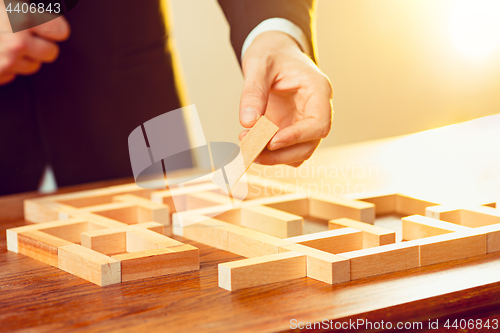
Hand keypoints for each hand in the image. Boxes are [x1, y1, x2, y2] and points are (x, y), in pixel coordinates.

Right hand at [0, 5, 69, 84]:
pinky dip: (7, 65)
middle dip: (41, 44)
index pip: (61, 31)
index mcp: (21, 18)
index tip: (49, 27)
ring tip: (7, 42)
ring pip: (33, 66)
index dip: (54, 27)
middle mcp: (17, 42)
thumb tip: (56, 5)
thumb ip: (28, 8)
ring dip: (25, 57)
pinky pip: (12, 74)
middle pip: (51, 52)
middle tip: (27, 35)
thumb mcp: (8, 3)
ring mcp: (7, 61)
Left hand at [239, 31, 332, 166]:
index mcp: (318, 90)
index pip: (319, 123)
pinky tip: (251, 144)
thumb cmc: (272, 52)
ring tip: (247, 147)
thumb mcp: (258, 64)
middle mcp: (316, 110)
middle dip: (281, 153)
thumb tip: (248, 121)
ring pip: (298, 152)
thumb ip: (254, 91)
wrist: (274, 50)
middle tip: (251, 150)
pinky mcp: (292, 129)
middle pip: (309, 144)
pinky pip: (287, 150)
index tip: (271, 142)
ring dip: (274, 157)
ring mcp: (304, 122)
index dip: (297, 137)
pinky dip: (270, 154)